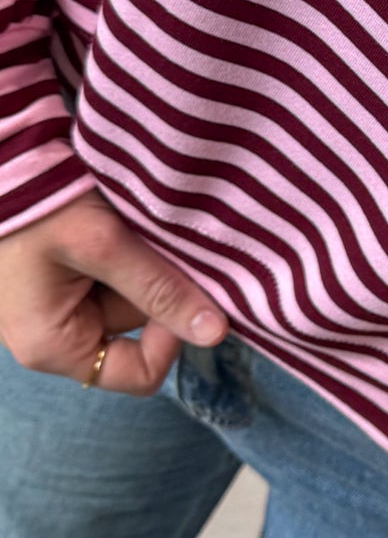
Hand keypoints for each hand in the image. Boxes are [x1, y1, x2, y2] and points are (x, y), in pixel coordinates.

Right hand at [0, 190, 226, 393]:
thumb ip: (160, 290)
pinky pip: (112, 278)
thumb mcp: (104, 245)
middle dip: (153, 286)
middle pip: (137, 327)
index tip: (180, 289)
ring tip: (127, 225)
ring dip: (142, 264)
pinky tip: (117, 225)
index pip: (141, 374)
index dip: (171, 337)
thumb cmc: (39, 206)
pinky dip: (126, 254)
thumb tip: (215, 334)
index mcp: (52, 347)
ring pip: (130, 297)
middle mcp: (52, 337)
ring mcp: (55, 309)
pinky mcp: (61, 282)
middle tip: (146, 240)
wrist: (2, 162)